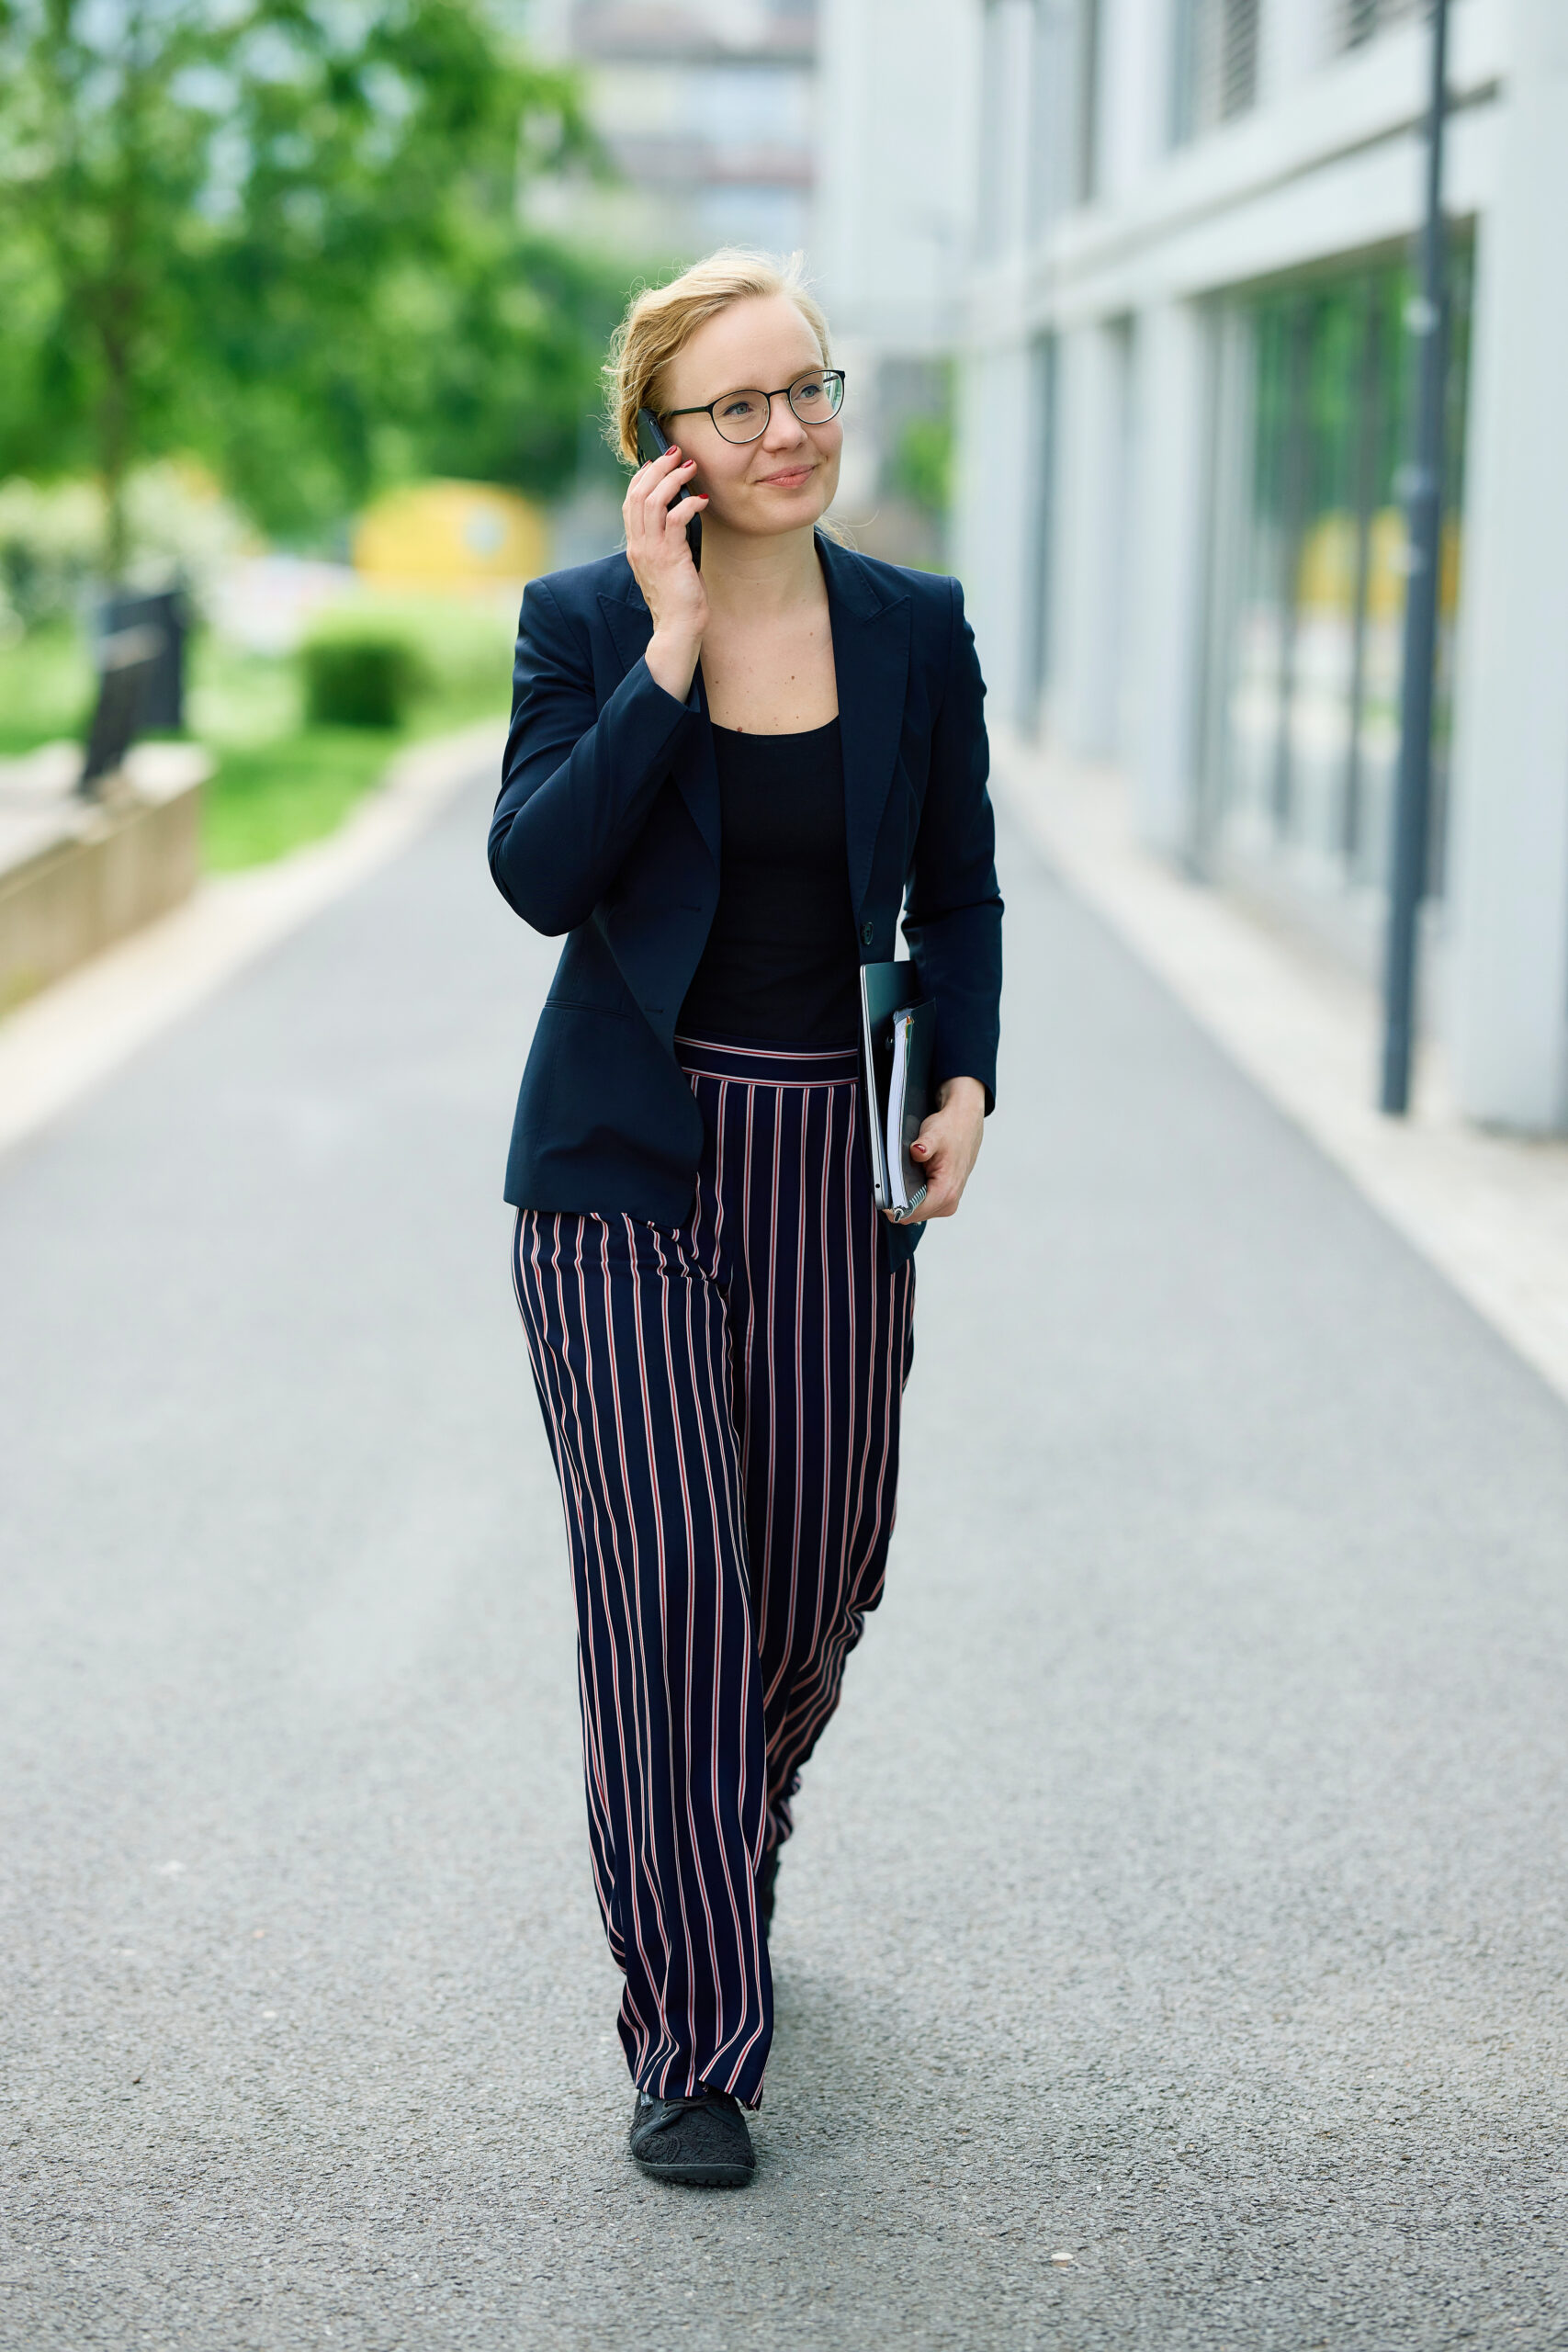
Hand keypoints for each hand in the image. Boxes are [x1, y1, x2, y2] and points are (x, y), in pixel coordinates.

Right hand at [623, 445, 707, 700]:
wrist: (677, 631)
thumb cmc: (678, 600)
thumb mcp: (668, 565)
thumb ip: (667, 541)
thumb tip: (682, 514)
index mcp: (635, 546)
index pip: (631, 501)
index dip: (644, 477)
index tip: (660, 462)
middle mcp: (638, 545)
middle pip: (639, 493)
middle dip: (658, 468)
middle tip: (677, 453)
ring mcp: (651, 551)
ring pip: (653, 500)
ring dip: (673, 479)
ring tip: (690, 467)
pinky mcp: (669, 557)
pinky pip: (675, 518)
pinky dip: (689, 503)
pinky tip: (702, 500)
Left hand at [895, 1075, 986, 1225]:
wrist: (965, 1127)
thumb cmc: (951, 1131)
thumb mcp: (935, 1134)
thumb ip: (925, 1145)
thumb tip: (917, 1152)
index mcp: (946, 1191)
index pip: (913, 1213)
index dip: (894, 1207)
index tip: (882, 1195)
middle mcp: (949, 1202)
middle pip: (912, 1216)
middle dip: (898, 1203)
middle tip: (889, 1182)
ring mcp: (947, 1203)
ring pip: (915, 1213)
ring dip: (905, 1200)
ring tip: (902, 1179)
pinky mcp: (944, 1200)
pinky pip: (920, 1207)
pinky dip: (911, 1197)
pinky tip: (910, 1182)